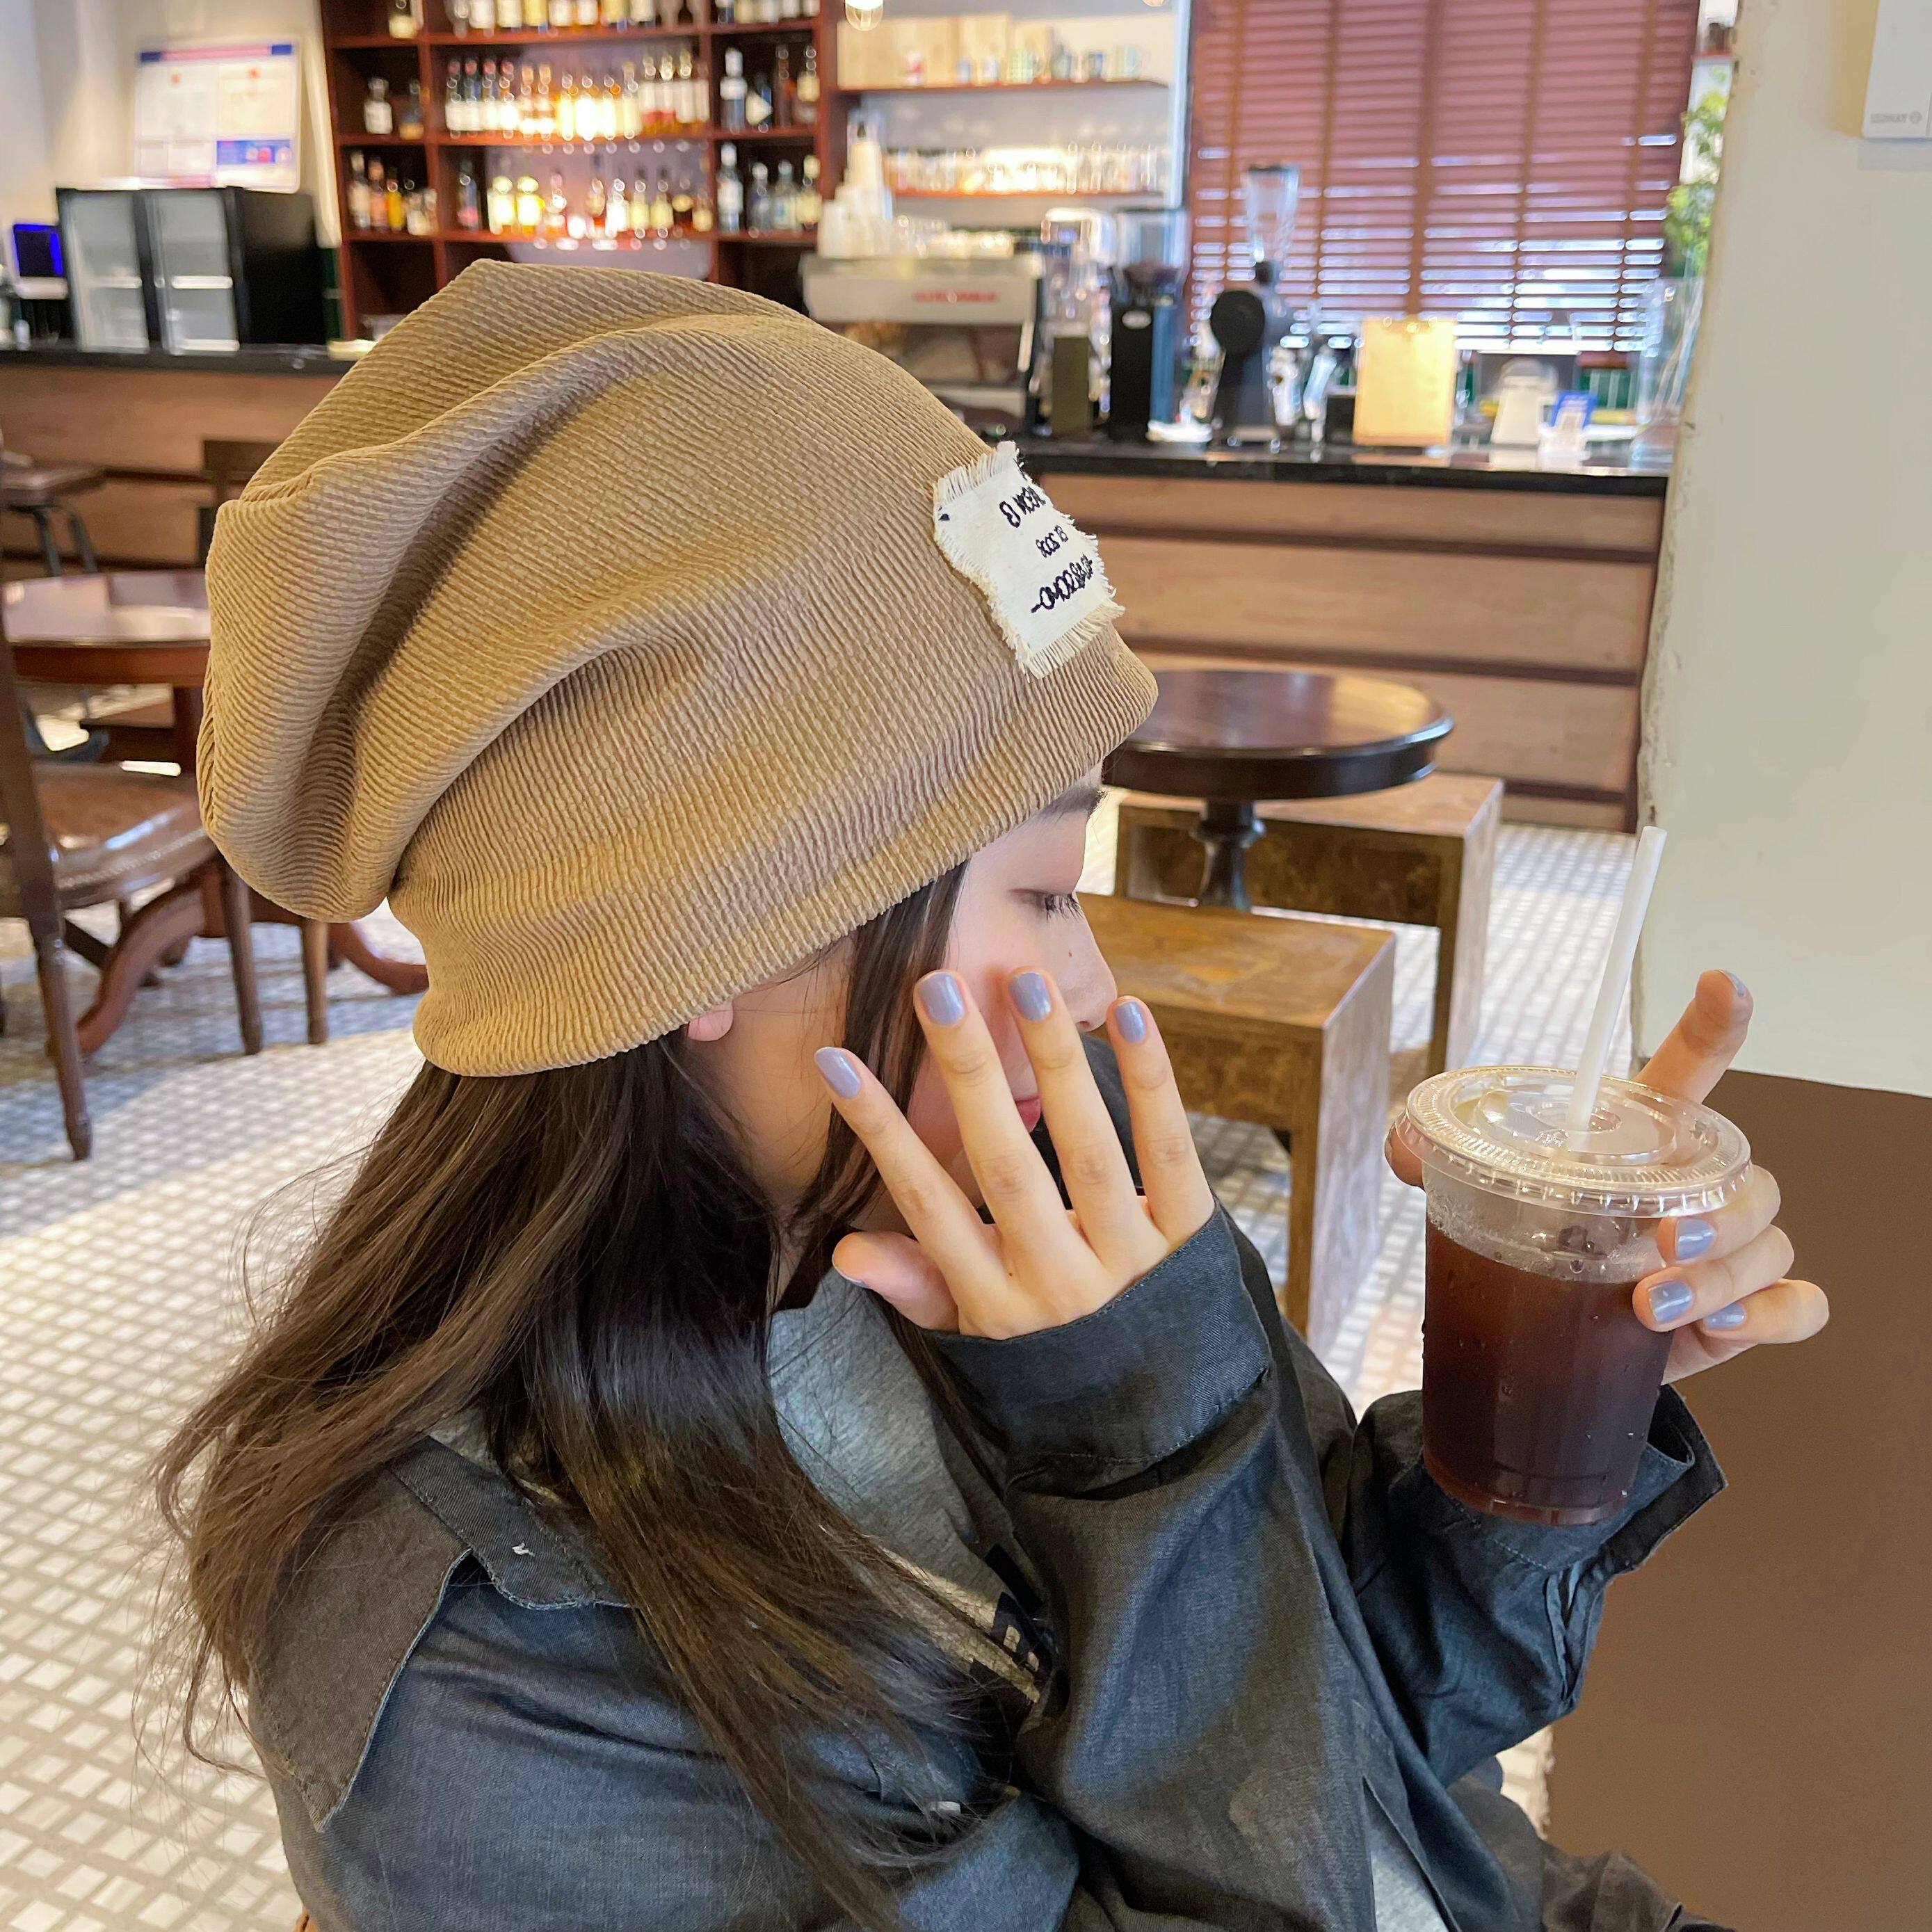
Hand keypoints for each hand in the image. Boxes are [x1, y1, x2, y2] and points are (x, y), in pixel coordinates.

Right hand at [814, 969, 1215, 1336]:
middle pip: (1006, 1169)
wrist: (1168, 1412)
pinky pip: (1171, 1151)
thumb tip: (845, 1248)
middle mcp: (1061, 1283)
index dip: (880, 1133)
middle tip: (938, 987)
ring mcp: (1131, 1262)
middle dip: (969, 1073)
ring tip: (1025, 983)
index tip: (835, 1059)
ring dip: (1055, 1061)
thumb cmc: (1054, 1348)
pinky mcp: (1192, 1238)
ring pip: (1089, 1151)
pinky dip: (1152, 1080)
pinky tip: (1129, 1012)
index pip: (929, 1206)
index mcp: (997, 1303)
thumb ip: (915, 1286)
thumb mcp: (977, 1332)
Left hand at [1386, 970, 1828, 1382]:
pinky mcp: (1740, 1314)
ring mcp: (1729, 1253)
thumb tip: (1404, 1143)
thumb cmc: (1538, 1246)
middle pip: (1752, 1178)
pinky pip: (1798, 1305)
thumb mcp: (1483, 1197)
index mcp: (1644, 1144)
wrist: (1551, 1338)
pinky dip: (1767, 1314)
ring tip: (1653, 1302)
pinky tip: (1718, 1325)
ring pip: (1773, 1242)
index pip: (1690, 1071)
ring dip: (1725, 1273)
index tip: (1725, 981)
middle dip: (1723, 1212)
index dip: (1713, 1024)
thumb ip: (1437, 1162)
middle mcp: (1698, 1192)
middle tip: (1662, 1243)